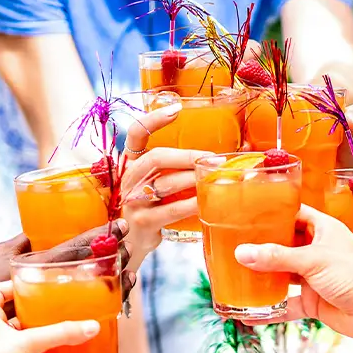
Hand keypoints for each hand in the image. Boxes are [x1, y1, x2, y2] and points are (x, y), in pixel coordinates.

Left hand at [0, 223, 134, 342]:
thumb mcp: (22, 338)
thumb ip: (59, 331)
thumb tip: (94, 325)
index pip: (25, 254)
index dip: (48, 244)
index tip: (76, 238)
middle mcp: (3, 307)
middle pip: (35, 282)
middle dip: (61, 277)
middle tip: (88, 268)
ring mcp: (10, 333)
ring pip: (39, 312)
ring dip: (59, 309)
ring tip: (87, 301)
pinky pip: (42, 341)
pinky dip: (57, 338)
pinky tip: (75, 336)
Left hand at [0, 281, 99, 352]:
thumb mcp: (28, 343)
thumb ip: (60, 333)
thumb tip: (91, 326)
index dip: (11, 285)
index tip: (34, 284)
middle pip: (17, 314)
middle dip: (37, 310)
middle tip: (60, 304)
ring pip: (29, 338)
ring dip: (47, 334)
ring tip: (69, 326)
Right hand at [120, 104, 210, 270]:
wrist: (133, 244)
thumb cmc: (154, 209)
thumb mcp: (159, 184)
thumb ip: (178, 170)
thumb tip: (225, 157)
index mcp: (131, 163)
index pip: (136, 134)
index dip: (154, 119)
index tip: (177, 108)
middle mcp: (128, 179)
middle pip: (155, 157)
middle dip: (188, 156)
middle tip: (213, 158)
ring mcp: (132, 201)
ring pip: (165, 183)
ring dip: (194, 180)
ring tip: (215, 178)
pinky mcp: (142, 222)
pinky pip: (170, 210)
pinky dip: (191, 205)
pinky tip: (206, 203)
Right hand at [233, 205, 352, 337]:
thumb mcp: (312, 259)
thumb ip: (276, 257)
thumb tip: (242, 253)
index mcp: (322, 230)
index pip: (293, 214)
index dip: (273, 214)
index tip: (247, 215)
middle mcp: (317, 251)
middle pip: (283, 245)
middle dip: (260, 248)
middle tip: (232, 245)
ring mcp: (314, 277)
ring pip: (282, 275)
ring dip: (262, 278)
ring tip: (234, 276)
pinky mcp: (313, 301)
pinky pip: (286, 305)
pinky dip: (269, 310)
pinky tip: (249, 314)